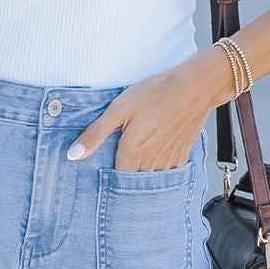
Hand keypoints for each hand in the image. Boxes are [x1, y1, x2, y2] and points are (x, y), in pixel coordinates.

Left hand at [66, 56, 218, 170]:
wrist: (196, 87)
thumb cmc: (157, 93)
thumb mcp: (118, 109)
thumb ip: (95, 135)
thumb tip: (73, 155)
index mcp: (132, 156)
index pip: (114, 180)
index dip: (107, 174)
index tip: (104, 165)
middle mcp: (150, 165)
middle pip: (131, 180)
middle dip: (124, 174)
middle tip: (123, 155)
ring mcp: (168, 164)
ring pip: (149, 178)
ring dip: (142, 171)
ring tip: (140, 149)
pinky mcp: (181, 158)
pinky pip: (165, 172)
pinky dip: (158, 166)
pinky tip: (156, 148)